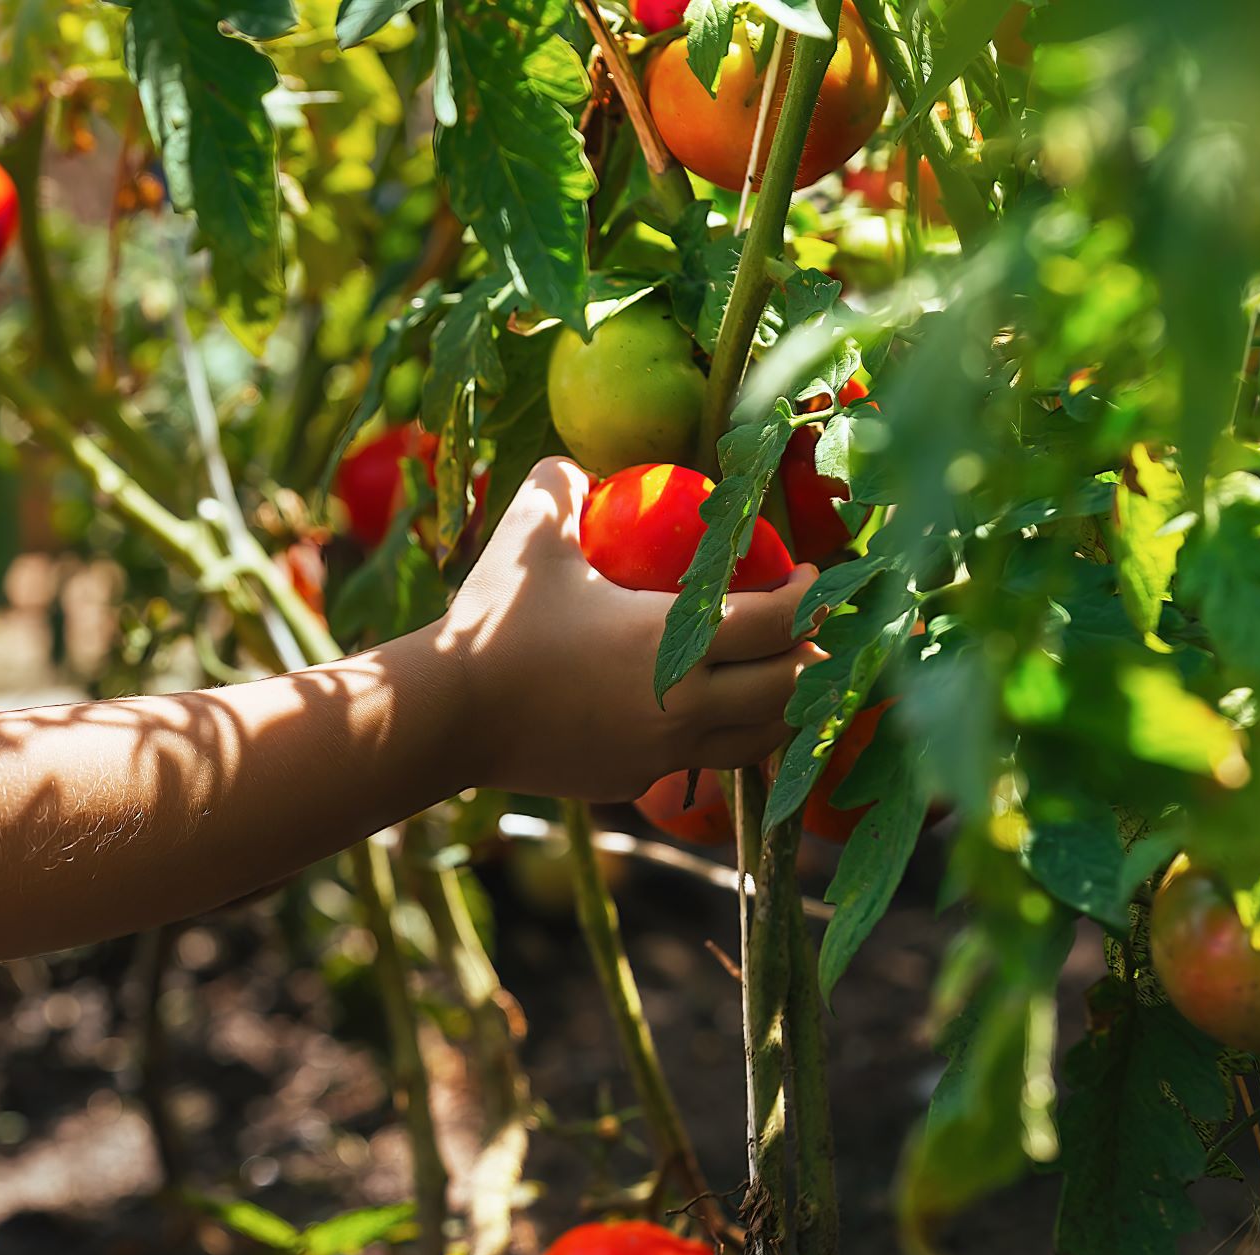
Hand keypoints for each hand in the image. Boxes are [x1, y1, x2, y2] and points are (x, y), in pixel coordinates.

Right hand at [441, 457, 820, 801]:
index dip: (810, 597)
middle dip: (812, 656)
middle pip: (790, 690)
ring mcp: (661, 755)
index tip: (811, 575)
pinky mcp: (632, 782)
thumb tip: (579, 467)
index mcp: (674, 642)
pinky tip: (702, 711)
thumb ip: (562, 485)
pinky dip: (720, 736)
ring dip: (780, 706)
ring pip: (759, 740)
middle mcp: (684, 708)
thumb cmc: (494, 622)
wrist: (446, 715)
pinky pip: (699, 762)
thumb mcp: (530, 534)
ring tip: (774, 674)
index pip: (780, 622)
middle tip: (805, 627)